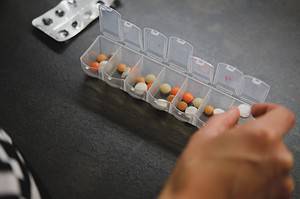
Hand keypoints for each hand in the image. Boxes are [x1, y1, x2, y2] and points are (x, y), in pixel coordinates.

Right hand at [159, 104, 294, 198]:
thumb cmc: (198, 175)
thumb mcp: (204, 137)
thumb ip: (224, 120)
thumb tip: (232, 115)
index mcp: (261, 137)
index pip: (282, 114)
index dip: (268, 110)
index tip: (256, 113)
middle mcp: (278, 158)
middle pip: (274, 139)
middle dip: (255, 138)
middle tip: (233, 143)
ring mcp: (280, 181)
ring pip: (273, 160)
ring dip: (258, 158)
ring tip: (232, 165)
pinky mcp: (277, 198)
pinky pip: (273, 179)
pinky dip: (260, 176)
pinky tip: (238, 179)